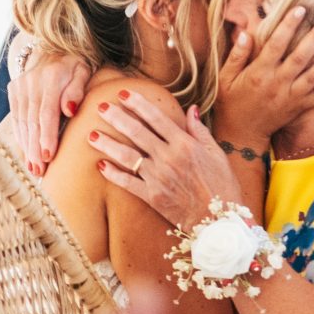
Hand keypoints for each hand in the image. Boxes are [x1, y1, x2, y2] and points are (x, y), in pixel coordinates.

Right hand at [8, 51, 90, 174]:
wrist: (51, 47)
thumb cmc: (75, 65)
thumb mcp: (84, 71)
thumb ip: (77, 90)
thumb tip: (71, 110)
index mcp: (51, 78)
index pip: (47, 112)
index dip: (47, 136)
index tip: (48, 156)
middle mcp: (31, 82)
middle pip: (32, 121)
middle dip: (35, 148)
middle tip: (39, 171)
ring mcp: (20, 86)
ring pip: (22, 122)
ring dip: (27, 146)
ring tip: (33, 169)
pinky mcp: (14, 91)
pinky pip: (17, 118)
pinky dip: (22, 137)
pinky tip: (26, 153)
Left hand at [88, 90, 240, 229]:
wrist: (219, 220)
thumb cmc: (222, 185)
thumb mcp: (216, 153)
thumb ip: (200, 130)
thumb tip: (192, 109)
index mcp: (185, 144)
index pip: (156, 118)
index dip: (138, 104)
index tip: (124, 94)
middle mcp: (169, 158)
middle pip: (137, 132)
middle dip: (117, 117)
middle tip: (100, 106)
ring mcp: (158, 178)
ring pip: (127, 156)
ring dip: (108, 144)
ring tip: (91, 134)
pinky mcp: (152, 196)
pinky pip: (128, 183)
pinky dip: (113, 174)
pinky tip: (100, 165)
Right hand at [216, 6, 313, 141]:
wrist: (242, 133)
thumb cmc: (231, 102)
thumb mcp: (225, 78)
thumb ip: (236, 56)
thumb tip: (246, 33)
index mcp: (259, 73)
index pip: (276, 45)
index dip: (288, 26)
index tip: (300, 10)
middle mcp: (278, 84)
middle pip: (300, 57)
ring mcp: (291, 97)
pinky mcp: (300, 107)